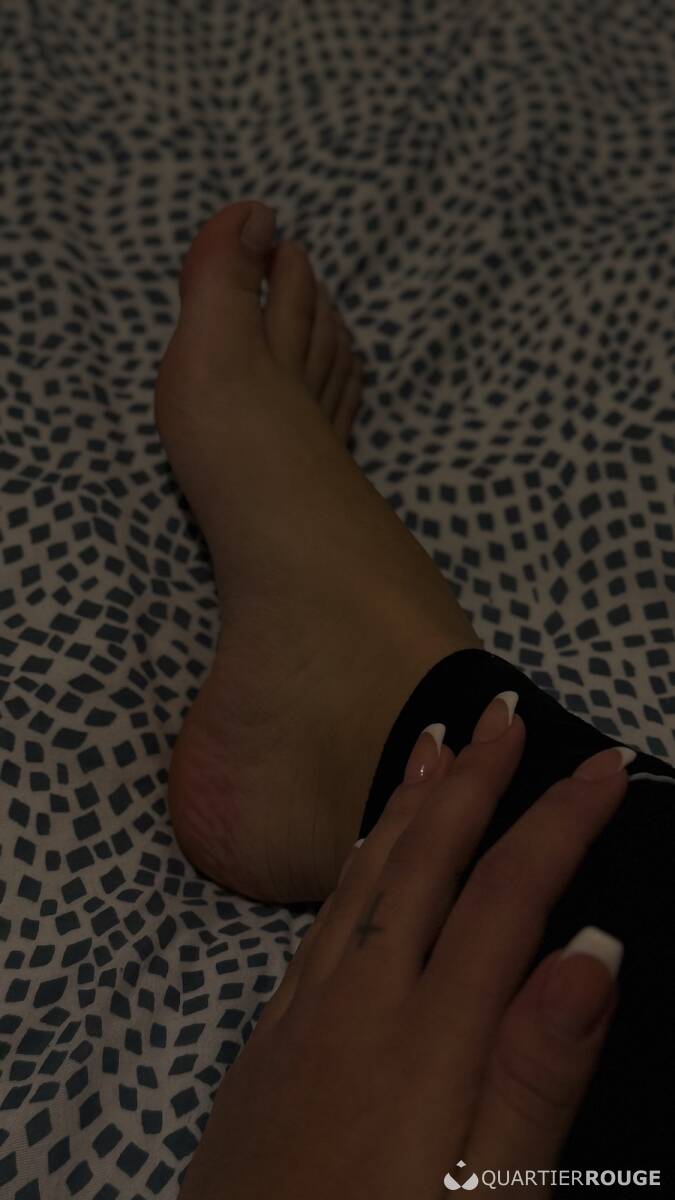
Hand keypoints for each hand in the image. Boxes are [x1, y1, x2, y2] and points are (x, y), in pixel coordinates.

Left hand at [178, 699, 628, 1198]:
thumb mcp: (489, 1198)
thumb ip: (535, 1071)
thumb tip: (593, 946)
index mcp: (428, 1032)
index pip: (509, 893)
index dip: (561, 822)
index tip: (607, 768)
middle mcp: (362, 997)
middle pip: (426, 859)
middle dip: (473, 779)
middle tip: (503, 712)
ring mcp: (306, 1012)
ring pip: (364, 874)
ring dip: (406, 802)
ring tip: (435, 742)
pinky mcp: (271, 1039)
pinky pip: (318, 920)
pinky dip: (352, 863)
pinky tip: (361, 852)